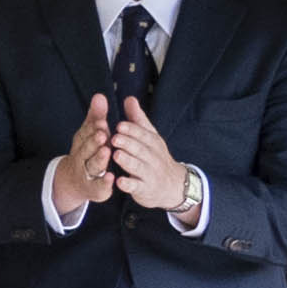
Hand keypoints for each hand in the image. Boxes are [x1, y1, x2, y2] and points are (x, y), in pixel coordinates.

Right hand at [50, 96, 116, 219]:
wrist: (74, 180)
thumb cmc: (87, 151)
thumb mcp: (89, 133)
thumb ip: (95, 116)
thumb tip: (100, 95)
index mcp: (82, 141)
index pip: (86, 132)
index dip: (93, 127)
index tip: (102, 120)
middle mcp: (81, 156)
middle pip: (86, 148)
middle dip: (94, 141)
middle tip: (103, 134)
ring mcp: (87, 172)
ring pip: (92, 165)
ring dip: (99, 159)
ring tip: (107, 152)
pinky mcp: (94, 188)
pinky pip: (98, 185)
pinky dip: (104, 182)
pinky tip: (111, 177)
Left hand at [108, 99, 190, 216]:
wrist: (173, 185)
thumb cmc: (155, 156)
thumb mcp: (150, 137)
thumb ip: (137, 119)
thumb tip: (129, 98)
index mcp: (153, 142)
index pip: (143, 134)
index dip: (132, 130)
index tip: (119, 125)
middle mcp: (153, 157)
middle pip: (140, 149)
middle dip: (128, 143)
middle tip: (114, 138)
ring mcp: (150, 174)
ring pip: (138, 167)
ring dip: (127, 161)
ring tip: (116, 155)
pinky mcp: (145, 189)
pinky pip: (137, 187)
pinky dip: (129, 184)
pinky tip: (119, 182)